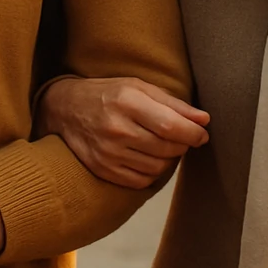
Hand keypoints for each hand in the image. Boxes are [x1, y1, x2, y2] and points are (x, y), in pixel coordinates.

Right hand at [38, 77, 209, 188]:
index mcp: (127, 102)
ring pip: (157, 167)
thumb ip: (173, 104)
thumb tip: (204, 119)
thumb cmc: (107, 94)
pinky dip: (152, 172)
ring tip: (162, 144)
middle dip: (183, 144)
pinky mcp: (103, 170)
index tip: (202, 133)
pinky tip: (147, 156)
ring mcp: (108, 153)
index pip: (171, 126)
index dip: (193, 134)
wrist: (64, 109)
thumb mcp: (138, 87)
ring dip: (168, 158)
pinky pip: (142, 181)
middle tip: (183, 136)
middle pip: (166, 148)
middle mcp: (116, 129)